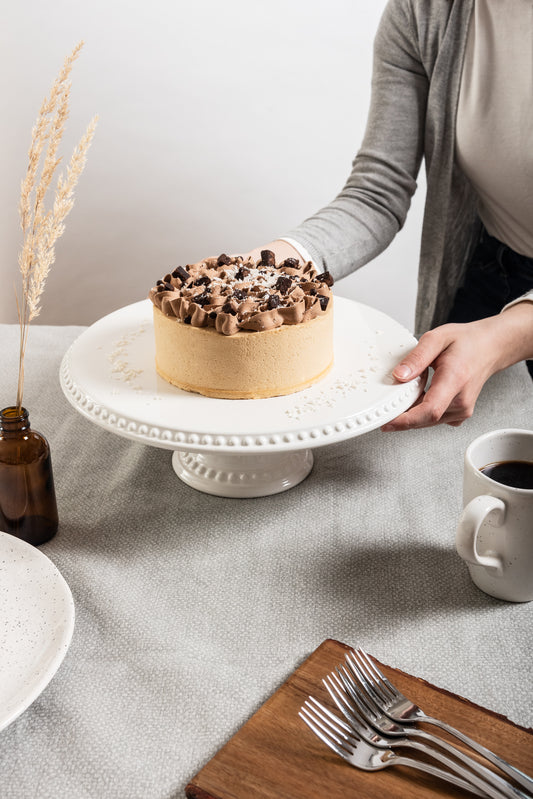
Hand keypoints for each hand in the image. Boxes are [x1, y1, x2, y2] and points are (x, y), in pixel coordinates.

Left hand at [381, 303, 532, 430]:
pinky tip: (418, 398)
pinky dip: (421, 414)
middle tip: (384, 407)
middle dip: (401, 418)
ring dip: (411, 414)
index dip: (406, 420)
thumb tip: (399, 375)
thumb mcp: (437, 338)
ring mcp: (462, 410)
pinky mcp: (459, 414)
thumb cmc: (466, 342)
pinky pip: (434, 420)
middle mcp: (461, 400)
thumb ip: (417, 357)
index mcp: (455, 379)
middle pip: (425, 419)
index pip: (430, 410)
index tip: (387, 421)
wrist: (488, 347)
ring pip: (428, 422)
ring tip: (404, 395)